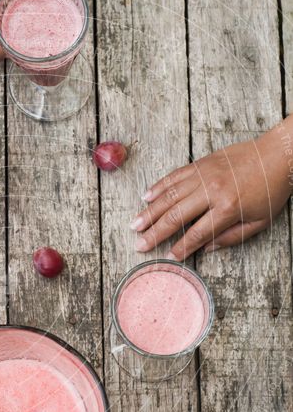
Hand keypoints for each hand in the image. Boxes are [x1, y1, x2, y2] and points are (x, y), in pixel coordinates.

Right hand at [130, 123, 292, 260]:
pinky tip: (146, 197)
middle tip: (139, 244)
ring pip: (169, 196)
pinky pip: (174, 176)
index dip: (181, 248)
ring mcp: (204, 175)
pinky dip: (158, 187)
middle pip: (176, 216)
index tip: (168, 257)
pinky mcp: (201, 163)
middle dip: (155, 233)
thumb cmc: (270, 190)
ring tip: (135, 224)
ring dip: (150, 212)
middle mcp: (211, 191)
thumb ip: (231, 237)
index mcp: (227, 208)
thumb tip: (206, 249)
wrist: (278, 155)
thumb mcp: (259, 221)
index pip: (197, 233)